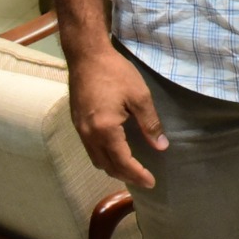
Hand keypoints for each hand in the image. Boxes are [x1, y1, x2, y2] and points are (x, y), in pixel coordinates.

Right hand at [67, 45, 168, 187]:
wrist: (87, 56)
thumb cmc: (115, 73)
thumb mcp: (139, 96)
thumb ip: (150, 123)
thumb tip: (161, 146)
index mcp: (105, 130)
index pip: (122, 161)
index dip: (137, 174)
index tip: (151, 182)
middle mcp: (89, 135)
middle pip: (107, 166)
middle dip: (125, 176)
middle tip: (143, 179)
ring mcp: (80, 130)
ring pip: (96, 160)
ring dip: (113, 168)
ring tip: (130, 169)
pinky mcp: (77, 123)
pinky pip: (90, 149)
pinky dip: (103, 157)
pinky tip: (115, 152)